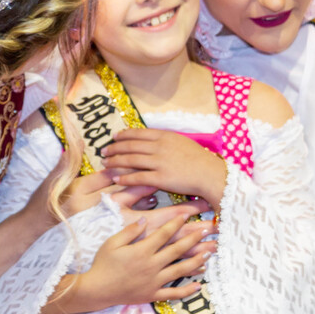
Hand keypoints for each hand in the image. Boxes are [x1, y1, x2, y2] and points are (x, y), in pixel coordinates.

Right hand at [77, 215, 213, 309]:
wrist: (97, 290)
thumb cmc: (102, 264)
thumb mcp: (112, 243)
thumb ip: (129, 231)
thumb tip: (144, 219)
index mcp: (142, 251)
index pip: (164, 234)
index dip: (177, 223)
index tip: (188, 215)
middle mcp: (152, 265)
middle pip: (178, 250)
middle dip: (194, 238)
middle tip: (208, 230)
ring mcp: (154, 281)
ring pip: (180, 270)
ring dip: (197, 261)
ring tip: (209, 253)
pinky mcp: (153, 295)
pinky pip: (173, 293)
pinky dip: (187, 290)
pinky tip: (199, 285)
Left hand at [101, 129, 228, 206]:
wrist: (210, 174)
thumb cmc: (200, 160)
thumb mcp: (183, 142)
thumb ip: (166, 140)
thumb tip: (153, 140)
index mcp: (165, 136)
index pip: (138, 133)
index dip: (123, 135)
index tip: (114, 137)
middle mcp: (160, 147)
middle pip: (130, 146)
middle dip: (114, 148)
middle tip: (103, 151)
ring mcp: (159, 162)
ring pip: (130, 160)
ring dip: (115, 162)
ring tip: (106, 164)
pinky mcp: (160, 178)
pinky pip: (137, 177)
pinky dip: (124, 178)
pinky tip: (116, 179)